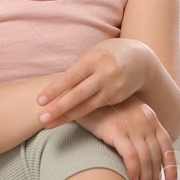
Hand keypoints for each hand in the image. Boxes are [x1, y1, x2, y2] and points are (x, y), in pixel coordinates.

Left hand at [37, 39, 154, 128]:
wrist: (140, 59)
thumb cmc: (107, 54)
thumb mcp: (92, 54)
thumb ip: (77, 70)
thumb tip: (56, 88)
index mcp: (94, 59)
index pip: (71, 76)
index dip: (55, 89)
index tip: (39, 101)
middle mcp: (105, 74)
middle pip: (79, 94)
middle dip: (59, 108)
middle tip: (41, 119)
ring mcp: (114, 88)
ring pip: (87, 106)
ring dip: (66, 116)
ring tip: (48, 124)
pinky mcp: (119, 99)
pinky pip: (96, 108)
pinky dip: (80, 114)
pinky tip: (66, 119)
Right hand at [73, 94, 177, 179]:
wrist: (85, 92)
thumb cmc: (103, 107)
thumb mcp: (127, 115)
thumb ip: (137, 131)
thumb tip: (143, 155)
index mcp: (151, 118)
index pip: (167, 147)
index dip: (171, 168)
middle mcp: (146, 121)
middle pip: (156, 157)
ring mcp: (132, 126)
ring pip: (146, 159)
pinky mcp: (117, 130)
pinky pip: (131, 156)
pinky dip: (134, 171)